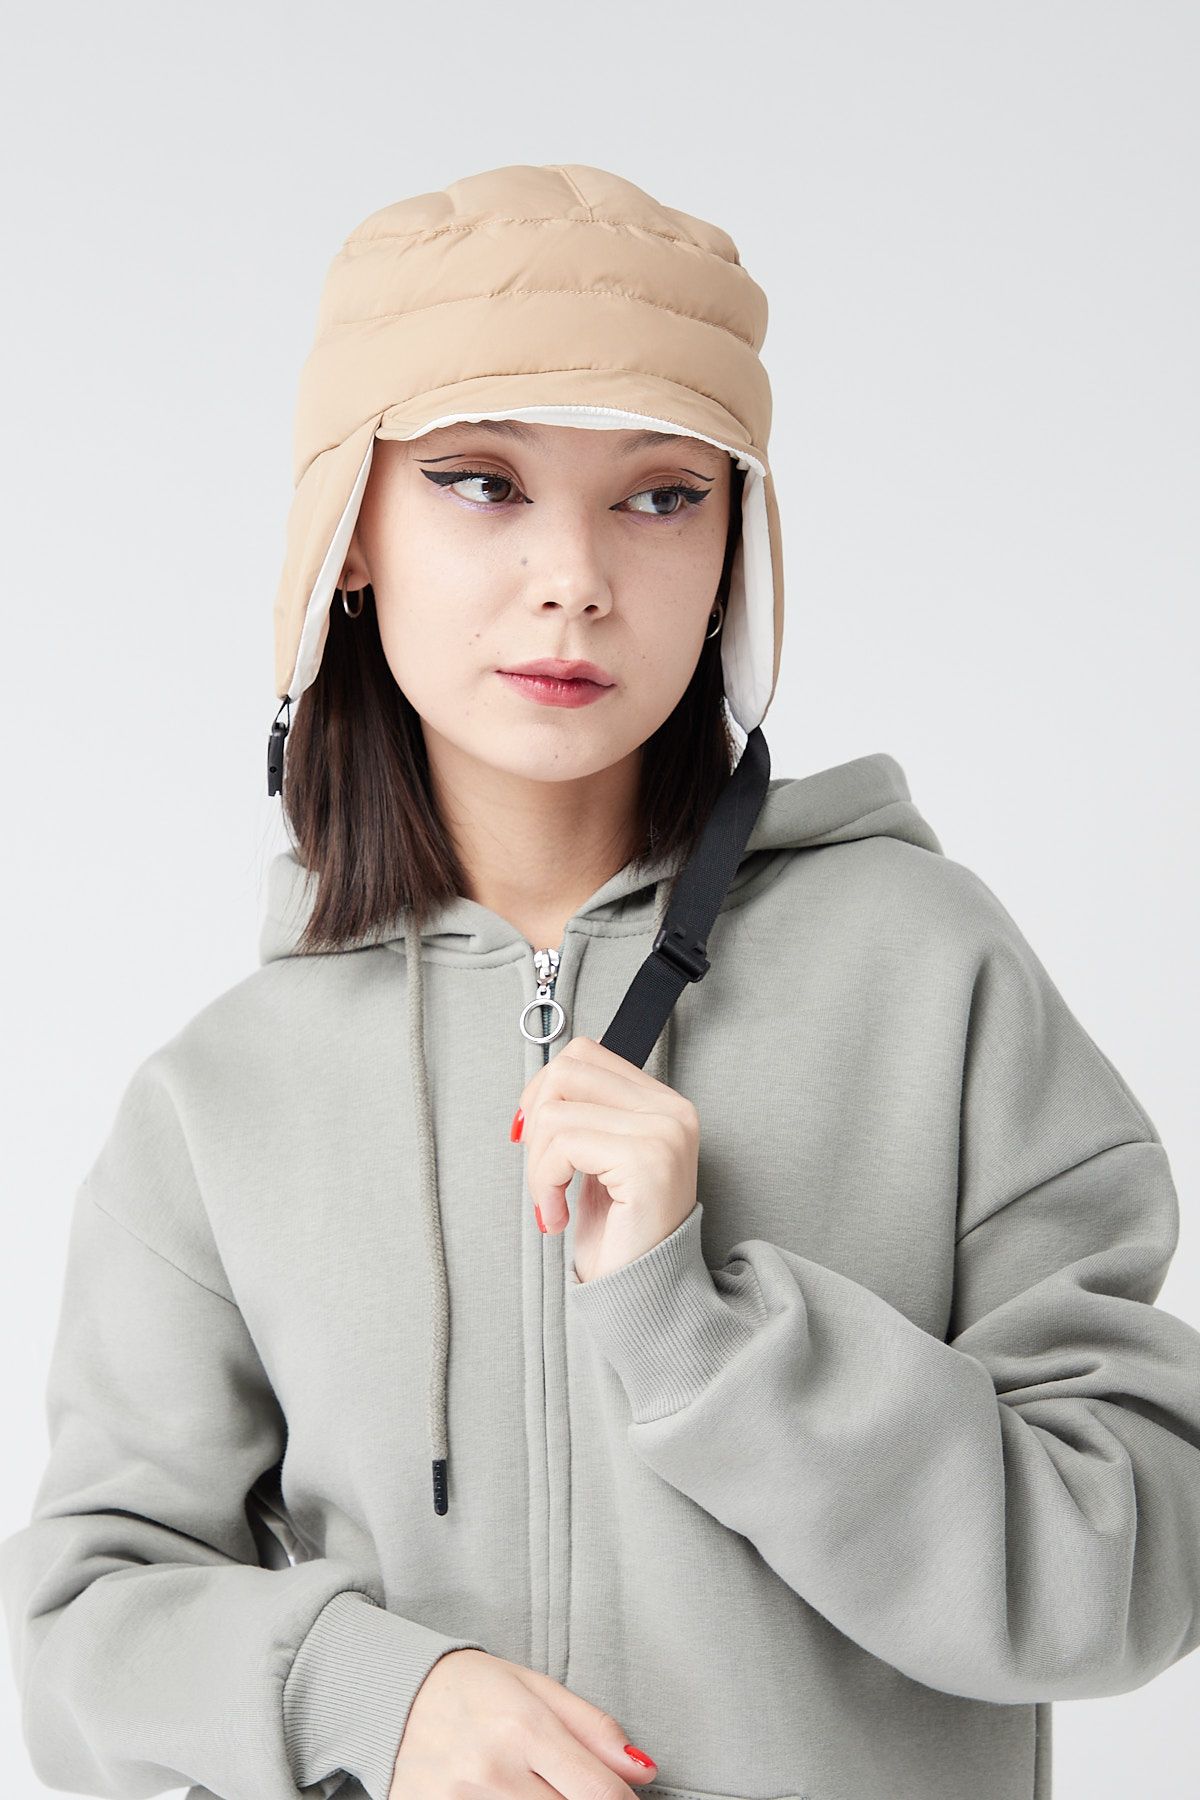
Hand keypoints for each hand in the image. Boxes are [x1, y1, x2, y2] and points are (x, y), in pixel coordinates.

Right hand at [388, 1646, 658, 1796]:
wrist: (392, 1696)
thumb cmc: (471, 1688)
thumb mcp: (535, 1687)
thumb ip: (592, 1728)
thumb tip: (642, 1771)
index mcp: (523, 1728)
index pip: (598, 1792)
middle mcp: (492, 1771)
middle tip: (576, 1790)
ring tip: (537, 1789)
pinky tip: (511, 1798)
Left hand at [512, 1035, 699, 1282]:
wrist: (646, 1295)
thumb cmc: (618, 1233)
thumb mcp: (599, 1159)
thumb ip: (584, 1113)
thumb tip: (537, 1086)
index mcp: (663, 1103)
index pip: (584, 1053)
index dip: (544, 1090)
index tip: (537, 1141)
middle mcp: (672, 1110)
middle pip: (567, 1071)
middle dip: (536, 1123)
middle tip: (543, 1174)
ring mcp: (663, 1133)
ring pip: (556, 1112)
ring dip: (536, 1165)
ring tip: (551, 1202)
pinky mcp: (646, 1161)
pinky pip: (562, 1146)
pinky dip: (543, 1185)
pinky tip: (558, 1217)